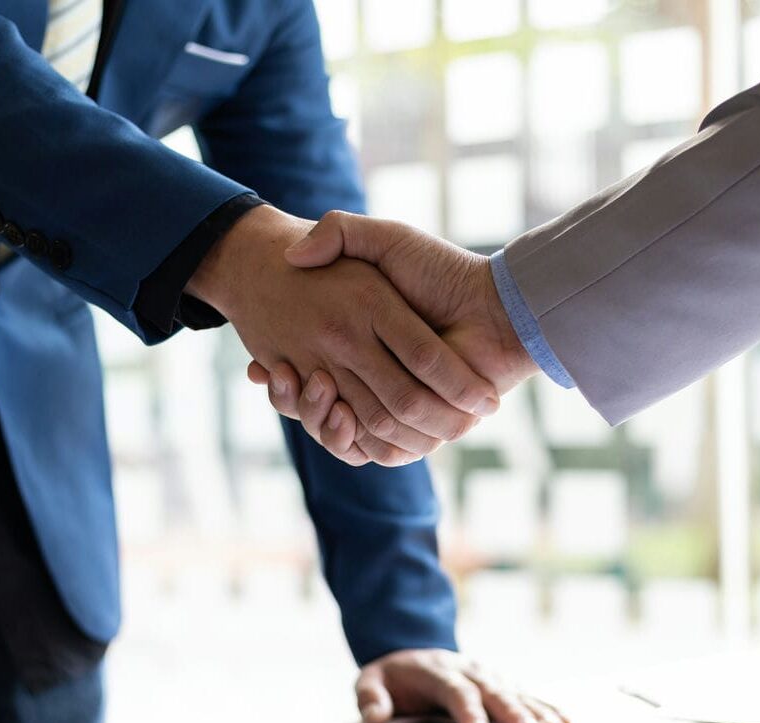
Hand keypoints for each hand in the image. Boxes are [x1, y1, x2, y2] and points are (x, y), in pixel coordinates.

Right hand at [187, 205, 500, 466]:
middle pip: (318, 409)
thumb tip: (292, 255)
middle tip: (276, 375)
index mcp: (363, 348)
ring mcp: (398, 408)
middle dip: (293, 400)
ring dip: (316, 419)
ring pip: (341, 432)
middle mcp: (377, 381)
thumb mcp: (386, 241)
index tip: (263, 365)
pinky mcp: (418, 428)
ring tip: (310, 388)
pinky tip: (337, 414)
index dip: (280, 377)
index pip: (308, 375)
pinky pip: (376, 452)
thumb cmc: (442, 270)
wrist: (496, 308)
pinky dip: (351, 441)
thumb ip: (341, 234)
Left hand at [356, 649, 569, 722]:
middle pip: (492, 691)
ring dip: (536, 711)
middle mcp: (467, 669)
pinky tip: (564, 722)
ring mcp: (486, 675)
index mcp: (435, 671)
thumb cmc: (392, 677)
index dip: (468, 712)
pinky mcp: (499, 682)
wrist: (412, 652)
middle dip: (513, 713)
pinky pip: (525, 693)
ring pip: (514, 691)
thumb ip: (371, 698)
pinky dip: (545, 706)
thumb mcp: (370, 681)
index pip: (455, 691)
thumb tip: (376, 718)